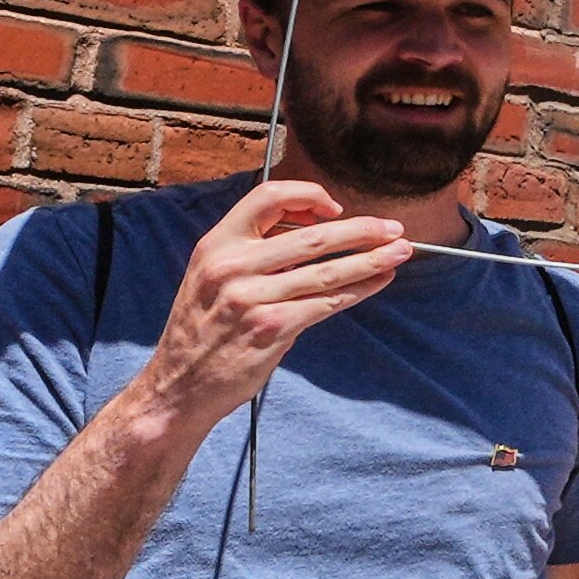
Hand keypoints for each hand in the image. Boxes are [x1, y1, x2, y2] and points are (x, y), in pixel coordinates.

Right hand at [132, 181, 412, 434]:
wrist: (178, 383)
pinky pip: (326, 302)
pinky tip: (379, 281)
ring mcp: (251, 297)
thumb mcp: (212, 276)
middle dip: (361, 230)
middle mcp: (232, 265)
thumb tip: (317, 232)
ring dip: (371, 259)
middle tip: (394, 228)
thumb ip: (254, 252)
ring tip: (400, 251)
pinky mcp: (270, 327)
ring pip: (327, 271)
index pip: (266, 197)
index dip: (306, 195)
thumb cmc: (204, 328)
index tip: (335, 207)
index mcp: (217, 244)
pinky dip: (359, 290)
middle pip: (312, 235)